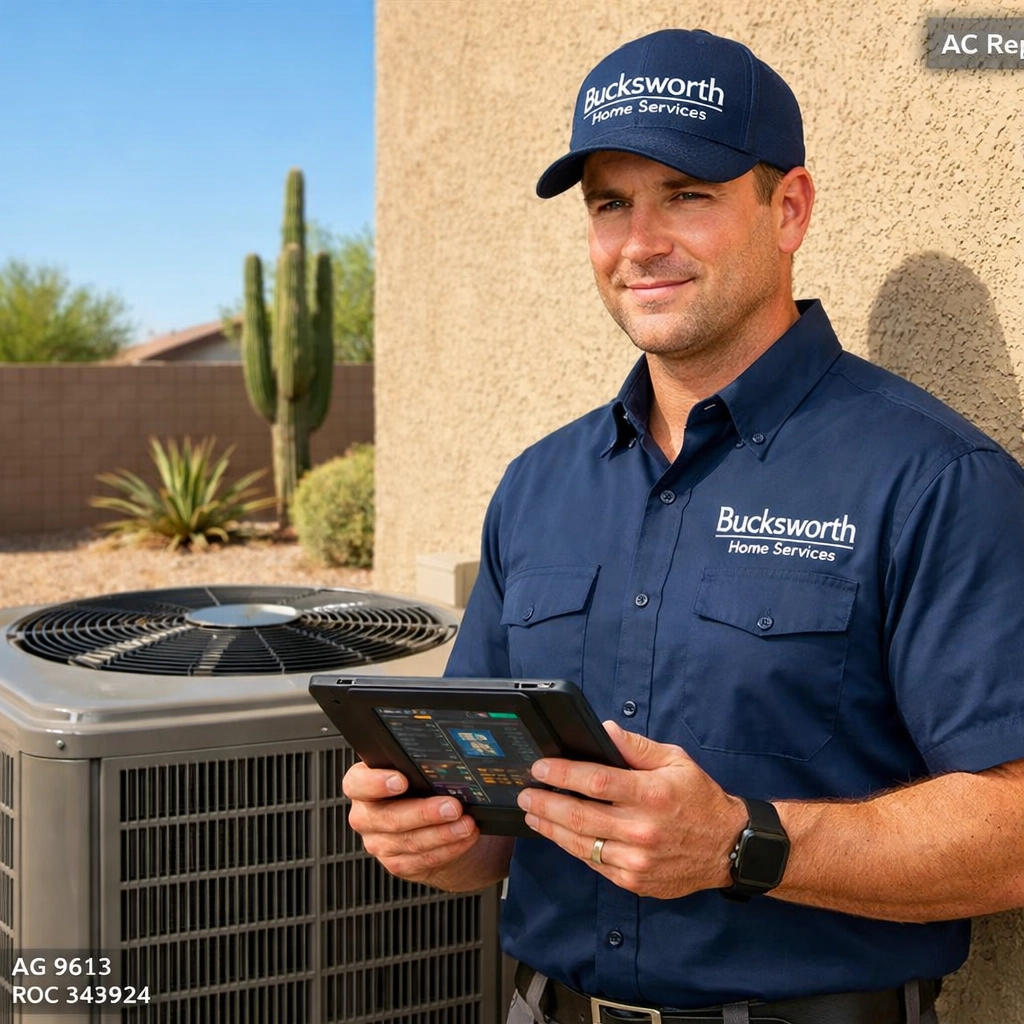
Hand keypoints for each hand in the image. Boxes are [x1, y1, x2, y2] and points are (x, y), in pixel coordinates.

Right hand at [342, 761, 482, 885]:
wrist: (430, 823)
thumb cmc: (421, 789)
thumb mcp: (415, 772)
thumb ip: (419, 767)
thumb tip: (445, 764)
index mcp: (362, 785)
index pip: (356, 783)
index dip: (376, 783)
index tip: (402, 780)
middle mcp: (366, 816)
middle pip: (389, 817)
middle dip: (425, 812)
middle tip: (452, 806)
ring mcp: (379, 843)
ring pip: (409, 841)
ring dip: (443, 833)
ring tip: (466, 823)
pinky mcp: (396, 864)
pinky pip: (422, 859)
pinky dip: (449, 848)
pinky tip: (464, 838)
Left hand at [516, 721, 746, 898]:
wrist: (728, 847)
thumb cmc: (700, 799)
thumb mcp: (675, 761)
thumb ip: (636, 747)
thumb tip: (604, 731)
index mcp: (652, 794)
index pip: (596, 782)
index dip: (563, 774)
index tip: (540, 768)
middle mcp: (642, 829)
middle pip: (579, 815)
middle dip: (545, 803)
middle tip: (526, 794)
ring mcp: (637, 859)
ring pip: (581, 844)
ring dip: (551, 828)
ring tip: (533, 814)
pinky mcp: (633, 880)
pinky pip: (594, 863)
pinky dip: (573, 847)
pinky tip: (560, 834)